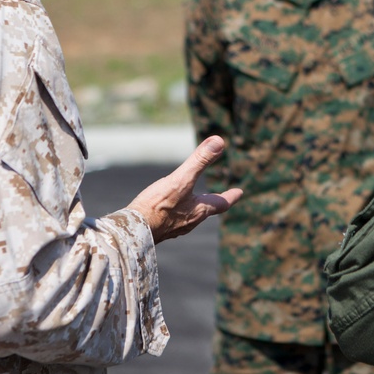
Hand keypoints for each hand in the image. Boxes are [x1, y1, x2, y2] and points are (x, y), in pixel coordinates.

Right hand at [126, 136, 242, 242]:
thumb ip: (200, 161)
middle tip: (221, 199)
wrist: (134, 230)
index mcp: (199, 210)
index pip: (221, 203)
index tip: (240, 192)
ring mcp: (174, 228)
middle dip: (213, 203)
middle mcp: (190, 221)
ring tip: (193, 204)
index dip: (231, 196)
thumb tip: (219, 142)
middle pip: (206, 211)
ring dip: (194, 209)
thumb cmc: (158, 205)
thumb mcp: (181, 179)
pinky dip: (176, 214)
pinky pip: (173, 221)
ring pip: (190, 217)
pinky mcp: (160, 230)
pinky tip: (167, 212)